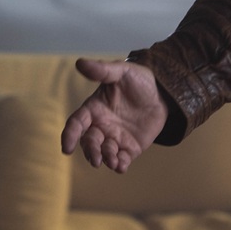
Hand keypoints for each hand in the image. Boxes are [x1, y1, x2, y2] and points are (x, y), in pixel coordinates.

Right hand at [61, 57, 167, 172]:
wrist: (163, 91)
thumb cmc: (138, 80)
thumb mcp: (122, 72)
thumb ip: (102, 70)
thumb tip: (79, 62)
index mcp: (94, 109)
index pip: (76, 124)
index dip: (70, 136)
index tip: (66, 148)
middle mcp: (101, 126)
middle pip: (89, 142)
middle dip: (90, 152)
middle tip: (96, 160)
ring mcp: (115, 137)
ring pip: (104, 153)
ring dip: (106, 159)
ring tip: (112, 161)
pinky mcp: (130, 146)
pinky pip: (122, 158)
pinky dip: (120, 165)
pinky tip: (121, 167)